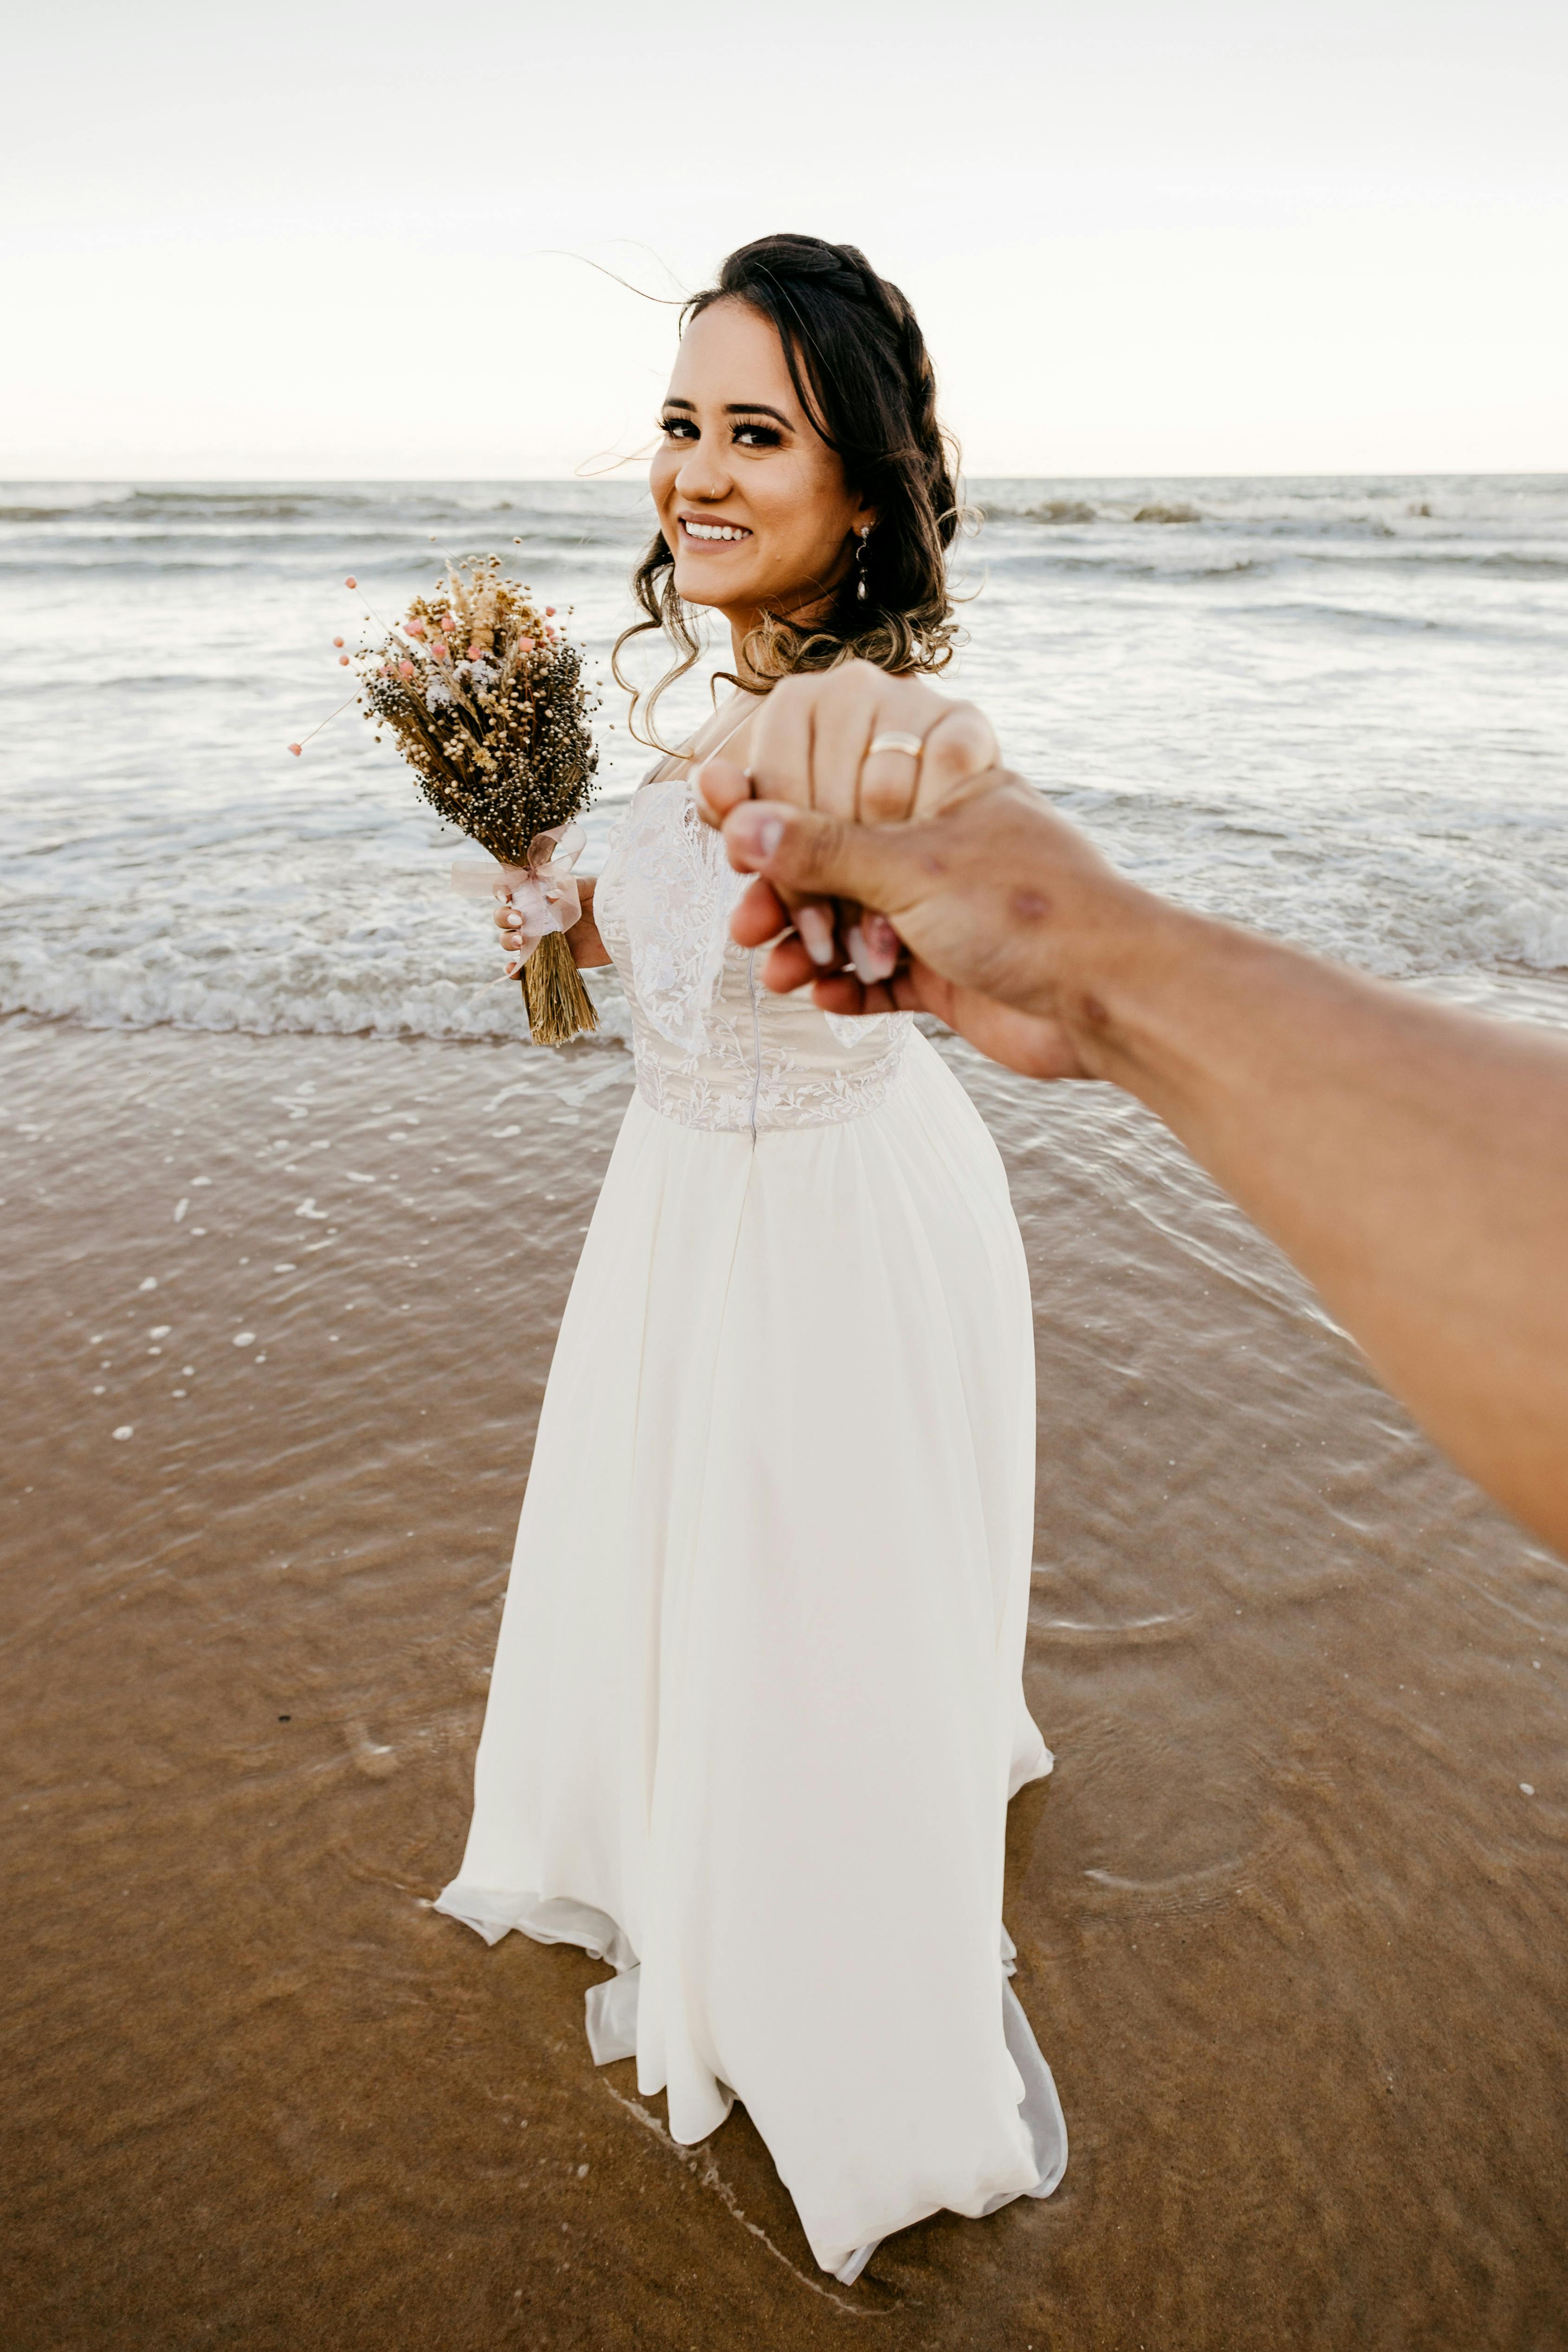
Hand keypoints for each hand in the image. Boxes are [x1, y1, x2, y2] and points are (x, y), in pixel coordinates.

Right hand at [491, 875, 609, 971]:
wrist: (624, 929)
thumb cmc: (606, 901)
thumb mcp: (590, 888)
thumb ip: (569, 888)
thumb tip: (549, 896)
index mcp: (541, 895)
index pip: (513, 890)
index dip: (502, 891)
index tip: (506, 896)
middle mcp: (536, 917)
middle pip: (504, 917)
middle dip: (505, 918)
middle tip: (520, 920)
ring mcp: (540, 940)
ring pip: (510, 941)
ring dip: (508, 942)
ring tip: (521, 943)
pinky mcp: (549, 960)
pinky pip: (526, 967)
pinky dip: (515, 971)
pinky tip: (514, 970)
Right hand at [718, 775, 1160, 1081]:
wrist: (1111, 999)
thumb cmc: (1030, 907)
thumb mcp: (911, 867)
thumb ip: (822, 849)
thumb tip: (740, 826)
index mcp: (938, 782)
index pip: (834, 770)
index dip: (776, 801)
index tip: (726, 827)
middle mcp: (938, 838)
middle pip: (834, 854)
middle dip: (785, 892)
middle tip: (746, 919)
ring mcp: (941, 906)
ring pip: (849, 919)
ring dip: (807, 946)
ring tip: (773, 971)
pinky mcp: (947, 969)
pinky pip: (877, 977)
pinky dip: (846, 989)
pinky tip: (818, 997)